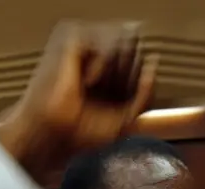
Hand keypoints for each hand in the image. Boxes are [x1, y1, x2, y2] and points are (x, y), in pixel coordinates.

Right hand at [0, 21, 156, 183]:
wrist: (51, 135)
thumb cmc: (77, 134)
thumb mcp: (125, 121)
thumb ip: (147, 95)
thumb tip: (153, 63)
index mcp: (109, 78)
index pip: (142, 62)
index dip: (137, 84)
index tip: (117, 105)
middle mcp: (97, 59)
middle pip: (137, 47)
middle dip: (128, 76)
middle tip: (104, 97)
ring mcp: (84, 47)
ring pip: (126, 38)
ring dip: (115, 70)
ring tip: (95, 87)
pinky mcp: (71, 39)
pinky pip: (108, 38)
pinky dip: (102, 63)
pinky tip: (87, 80)